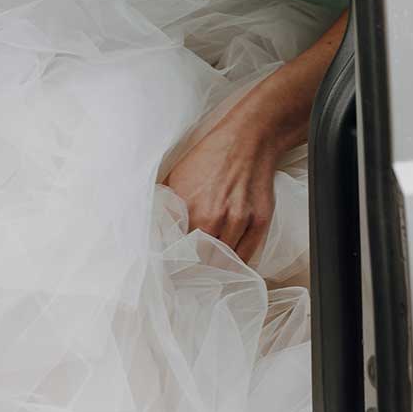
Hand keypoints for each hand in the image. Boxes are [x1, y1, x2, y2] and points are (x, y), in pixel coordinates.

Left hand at [162, 107, 279, 264]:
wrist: (248, 140)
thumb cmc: (210, 157)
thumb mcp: (177, 176)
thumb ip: (165, 205)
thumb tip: (153, 227)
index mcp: (189, 207)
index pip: (176, 249)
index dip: (173, 260)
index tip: (171, 266)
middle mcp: (213, 217)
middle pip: (199, 260)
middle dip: (193, 266)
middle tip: (188, 271)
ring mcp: (238, 221)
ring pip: (223, 261)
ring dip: (214, 266)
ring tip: (207, 267)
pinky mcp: (259, 223)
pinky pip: (245, 257)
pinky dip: (235, 263)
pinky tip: (227, 262)